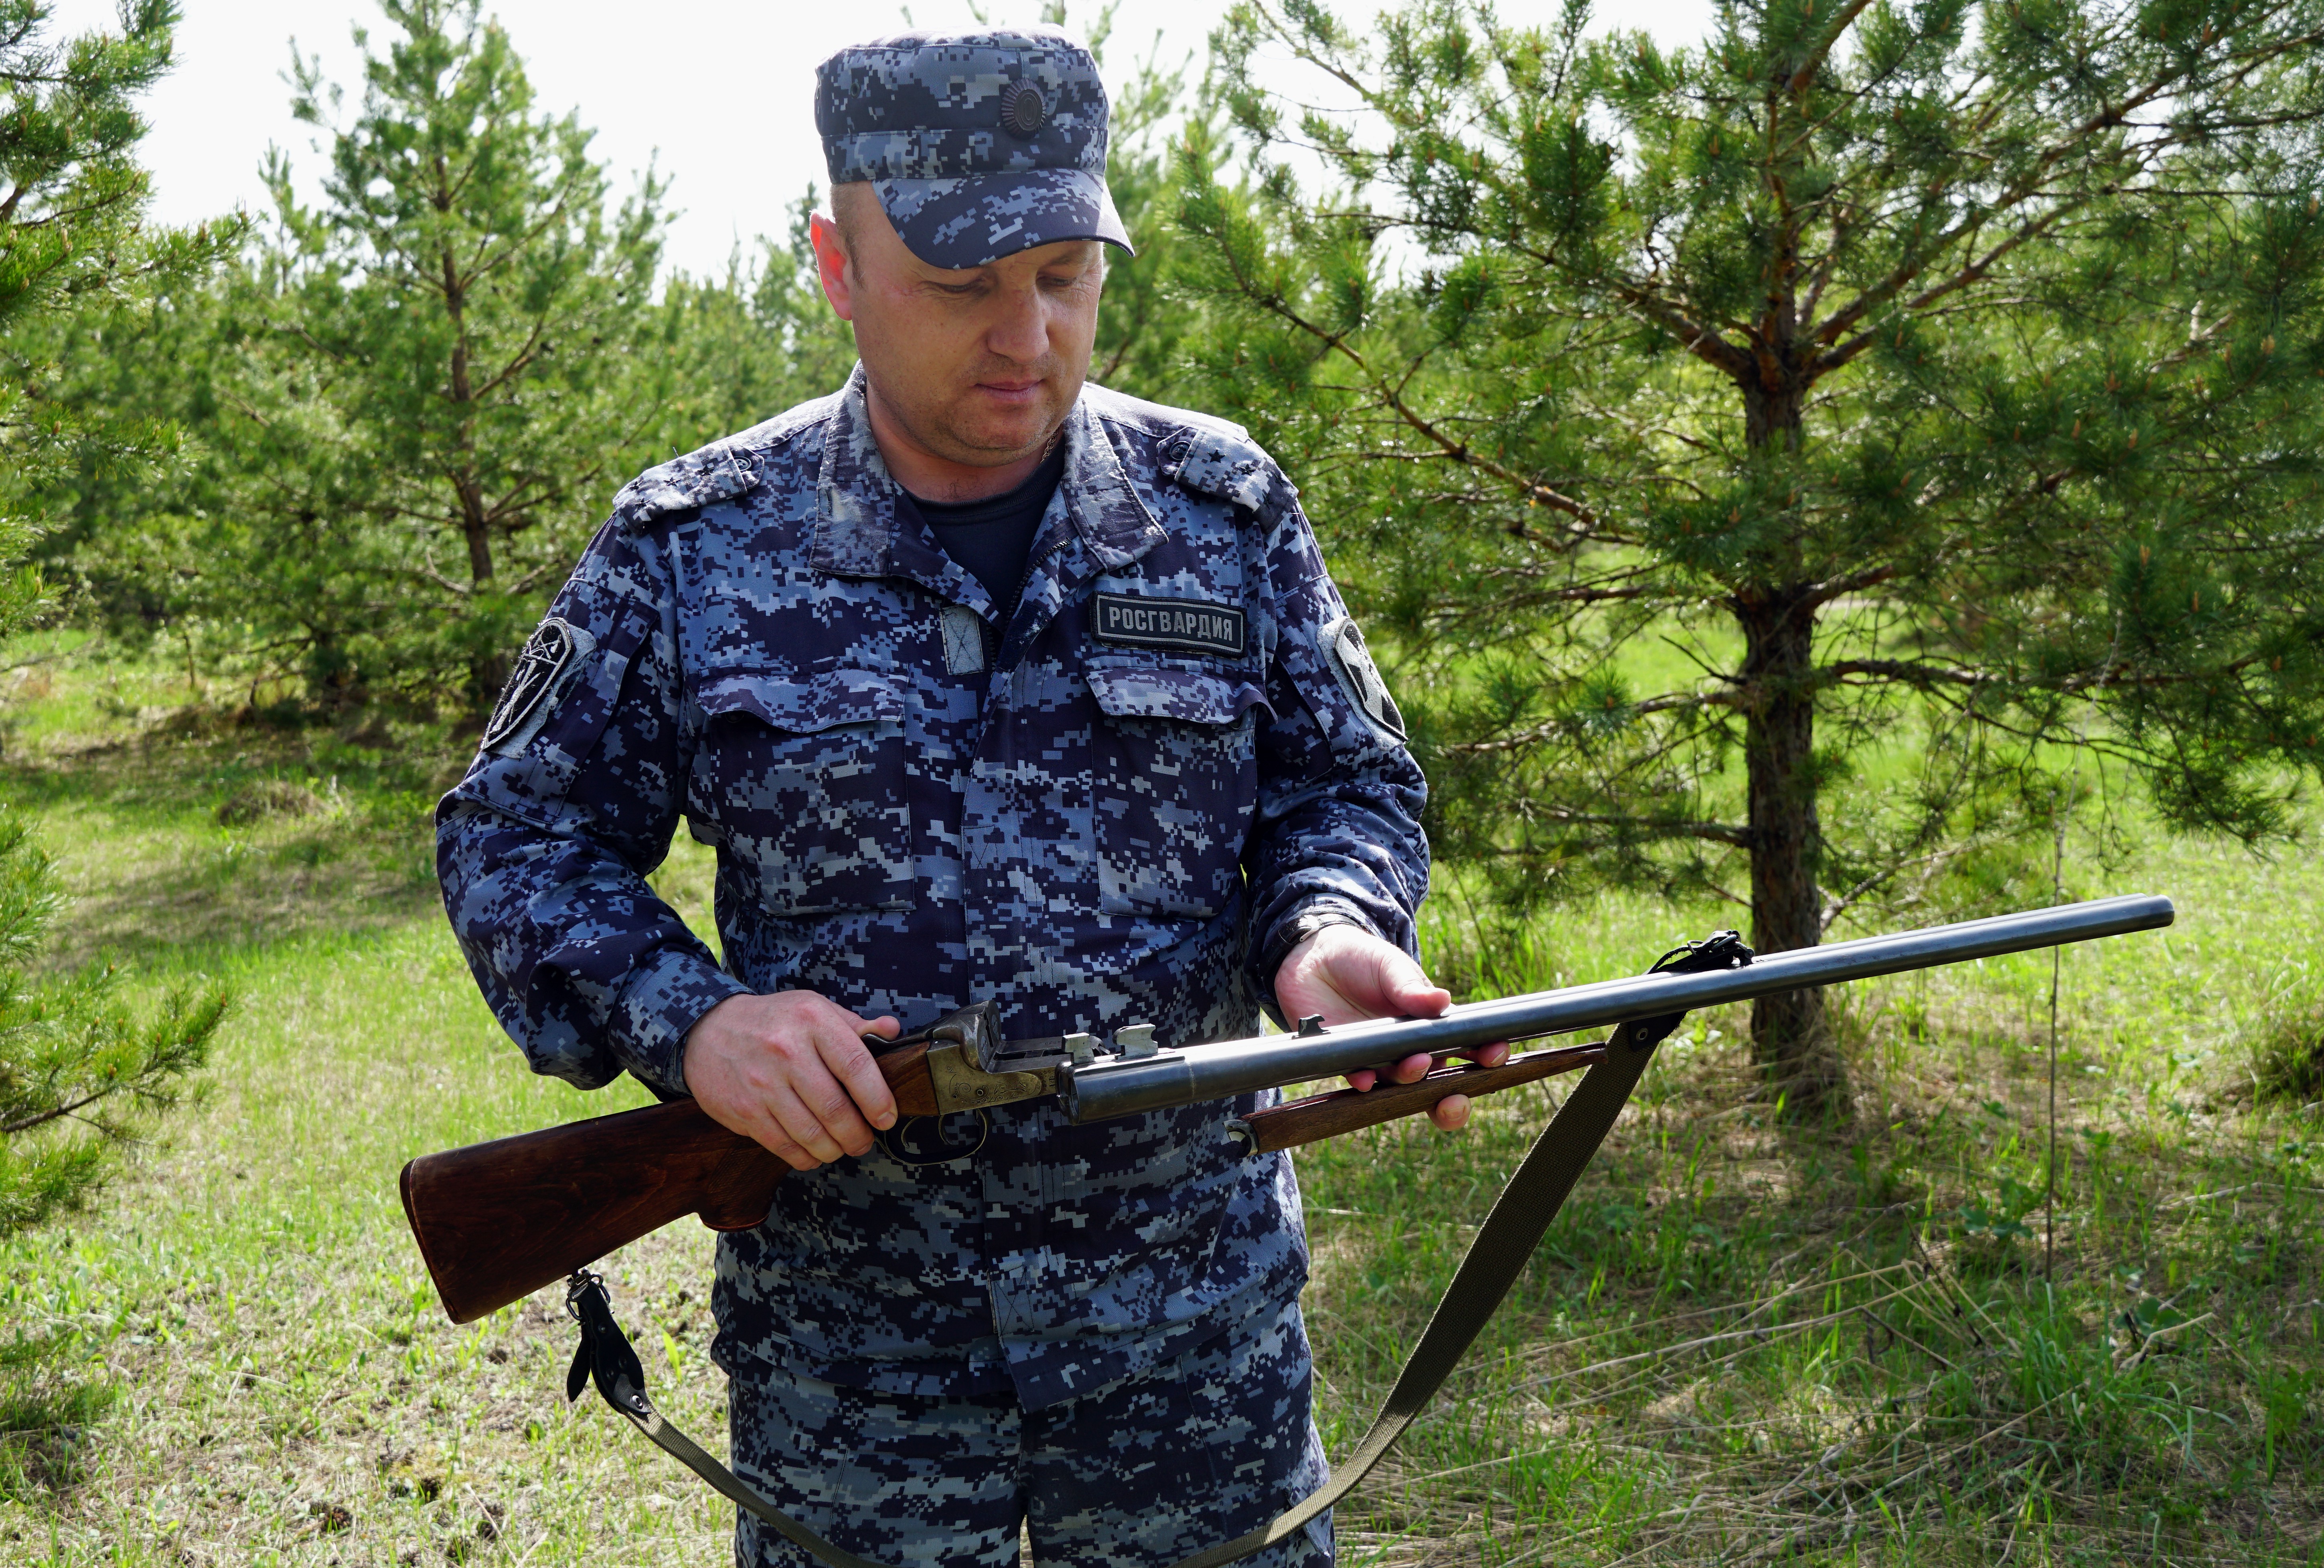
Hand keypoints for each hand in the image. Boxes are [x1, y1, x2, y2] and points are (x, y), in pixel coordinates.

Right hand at [682, 991, 901, 1170]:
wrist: (708, 1030)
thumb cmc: (773, 1021)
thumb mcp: (813, 1008)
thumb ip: (854, 1025)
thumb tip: (893, 1032)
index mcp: (812, 1020)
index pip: (856, 1065)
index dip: (878, 1099)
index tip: (887, 1118)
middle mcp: (786, 1050)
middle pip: (835, 1108)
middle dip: (858, 1135)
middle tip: (864, 1140)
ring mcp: (762, 1083)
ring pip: (811, 1133)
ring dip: (834, 1149)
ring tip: (842, 1148)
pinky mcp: (743, 1110)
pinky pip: (782, 1145)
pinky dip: (804, 1157)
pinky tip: (814, 1153)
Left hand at [1272, 924, 1507, 1131]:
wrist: (1313, 959)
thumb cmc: (1364, 960)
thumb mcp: (1390, 965)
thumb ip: (1412, 986)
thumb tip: (1443, 1001)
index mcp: (1433, 1026)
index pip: (1468, 1048)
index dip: (1485, 1057)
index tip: (1494, 1054)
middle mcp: (1412, 1050)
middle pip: (1440, 1086)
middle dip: (1452, 1100)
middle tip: (1455, 1098)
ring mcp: (1382, 1060)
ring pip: (1403, 1088)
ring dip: (1411, 1081)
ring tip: (1413, 1064)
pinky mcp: (1349, 1063)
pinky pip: (1360, 1082)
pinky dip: (1364, 1084)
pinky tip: (1364, 1080)